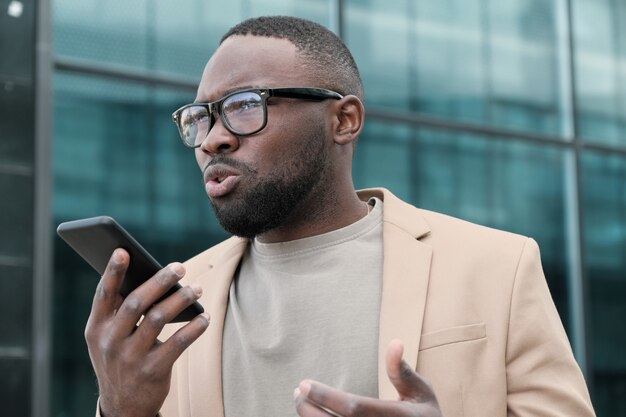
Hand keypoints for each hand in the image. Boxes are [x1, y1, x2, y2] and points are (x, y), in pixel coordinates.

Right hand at [84, 248, 209, 416]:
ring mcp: (130, 358)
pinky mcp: (152, 371)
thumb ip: (119, 312)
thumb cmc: (120, 359)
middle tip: (179, 266)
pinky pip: (178, 343)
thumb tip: (149, 276)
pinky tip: (205, 317)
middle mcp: (110, 342)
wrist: (123, 407)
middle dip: (159, 281)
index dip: (112, 272)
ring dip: (181, 299)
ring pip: (159, 318)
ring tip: (196, 288)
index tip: (123, 251)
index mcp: (96, 329)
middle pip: (136, 302)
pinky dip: (194, 328)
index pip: (103, 295)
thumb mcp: (107, 339)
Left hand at [293, 339, 441, 416]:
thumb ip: (403, 372)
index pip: (354, 407)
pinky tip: (313, 415)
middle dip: (310, 410)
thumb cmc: (425, 415)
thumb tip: (394, 343)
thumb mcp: (421, 392)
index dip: (326, 396)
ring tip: (301, 402)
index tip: (304, 384)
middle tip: (298, 392)